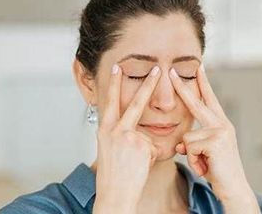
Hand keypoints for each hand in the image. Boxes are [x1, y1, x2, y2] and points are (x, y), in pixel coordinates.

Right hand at [93, 64, 160, 213]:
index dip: (114, 83)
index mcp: (105, 128)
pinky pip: (154, 147)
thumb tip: (137, 130)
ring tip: (134, 162)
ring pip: (148, 134)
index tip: (118, 68)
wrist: (114, 194)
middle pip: (134, 102)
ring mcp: (128, 137)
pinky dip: (150, 157)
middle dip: (147, 85)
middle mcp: (114, 129)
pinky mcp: (141, 146)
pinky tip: (140, 167)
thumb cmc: (113, 173)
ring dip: (145, 149)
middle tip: (156, 69)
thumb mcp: (110, 148)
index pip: (111, 101)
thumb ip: (122, 134)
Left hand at [170, 64, 256, 204]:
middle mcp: (222, 124)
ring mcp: (220, 131)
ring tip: (205, 164)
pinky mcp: (215, 141)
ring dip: (191, 155)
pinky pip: (188, 147)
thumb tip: (178, 144)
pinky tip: (206, 167)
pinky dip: (193, 161)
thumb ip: (192, 144)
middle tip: (171, 71)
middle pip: (197, 103)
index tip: (197, 68)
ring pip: (187, 137)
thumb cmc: (219, 171)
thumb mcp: (204, 154)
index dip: (203, 84)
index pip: (209, 100)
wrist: (234, 189)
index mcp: (221, 124)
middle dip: (182, 87)